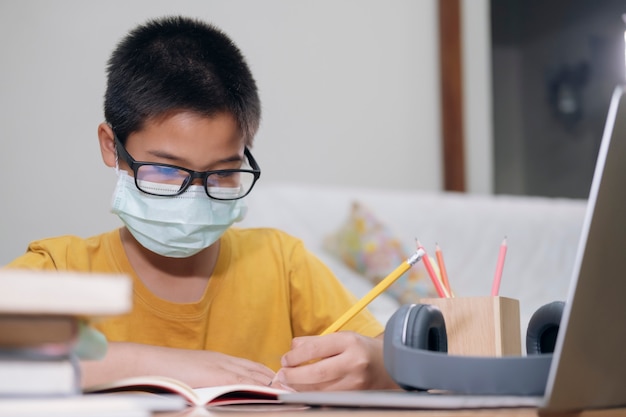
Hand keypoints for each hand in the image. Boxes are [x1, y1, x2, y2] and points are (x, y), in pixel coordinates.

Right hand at [81, 342, 276, 387]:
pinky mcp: (217, 375)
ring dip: (273, 385)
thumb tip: (217, 391)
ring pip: (256, 376)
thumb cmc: (166, 372)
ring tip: (290, 394)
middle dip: (277, 381)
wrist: (148, 363)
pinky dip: (261, 388)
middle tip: (294, 391)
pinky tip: (272, 394)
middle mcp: (224, 361)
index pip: (252, 367)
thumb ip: (210, 380)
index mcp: (219, 360)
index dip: (269, 376)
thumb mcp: (194, 373)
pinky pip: (245, 382)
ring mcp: (221, 367)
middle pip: (258, 370)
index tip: (282, 385)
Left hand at [275, 332, 397, 390]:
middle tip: (282, 374)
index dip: (295, 356)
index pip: (315, 349)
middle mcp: (354, 364)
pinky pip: (327, 400)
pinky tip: (304, 391)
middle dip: (294, 375)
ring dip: (300, 388)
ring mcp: (356, 384)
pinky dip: (312, 396)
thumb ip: (315, 342)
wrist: (389, 366)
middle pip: (317, 373)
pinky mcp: (355, 398)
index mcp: (350, 343)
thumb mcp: (341, 337)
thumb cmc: (360, 349)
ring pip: (320, 390)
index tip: (285, 359)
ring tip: (290, 382)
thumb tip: (292, 349)